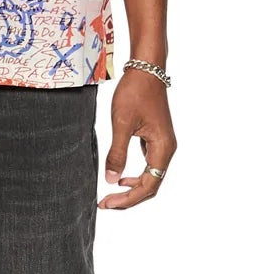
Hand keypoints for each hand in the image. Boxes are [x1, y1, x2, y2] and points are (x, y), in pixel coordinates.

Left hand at [99, 69, 174, 210]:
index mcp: (162, 149)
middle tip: (106, 203)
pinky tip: (121, 176)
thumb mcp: (121, 124)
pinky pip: (148, 165)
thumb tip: (111, 180)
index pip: (148, 185)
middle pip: (151, 184)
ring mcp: (162, 144)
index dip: (128, 198)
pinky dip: (135, 175)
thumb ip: (116, 153)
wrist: (146, 70)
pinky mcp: (156, 139)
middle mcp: (166, 149)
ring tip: (111, 193)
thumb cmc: (135, 93)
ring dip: (132, 188)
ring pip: (150, 176)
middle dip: (129, 197)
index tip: (107, 203)